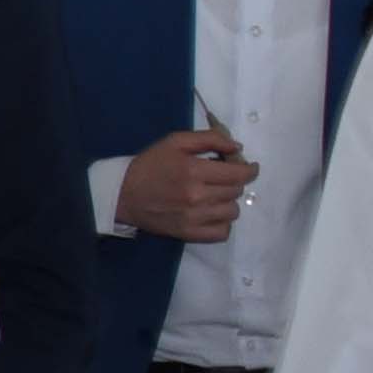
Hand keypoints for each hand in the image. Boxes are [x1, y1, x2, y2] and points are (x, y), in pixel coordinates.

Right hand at [118, 128, 256, 243]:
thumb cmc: (151, 164)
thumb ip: (209, 139)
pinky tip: (213, 213)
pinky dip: (223, 223)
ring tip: (216, 195)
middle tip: (223, 177)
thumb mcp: (176, 141)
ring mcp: (194, 218)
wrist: (123, 194)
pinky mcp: (189, 234)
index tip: (249, 167)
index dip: (249, 169)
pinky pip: (222, 232)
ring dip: (229, 201)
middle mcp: (197, 196)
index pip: (239, 173)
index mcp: (194, 171)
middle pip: (236, 191)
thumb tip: (237, 148)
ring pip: (232, 212)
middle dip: (235, 181)